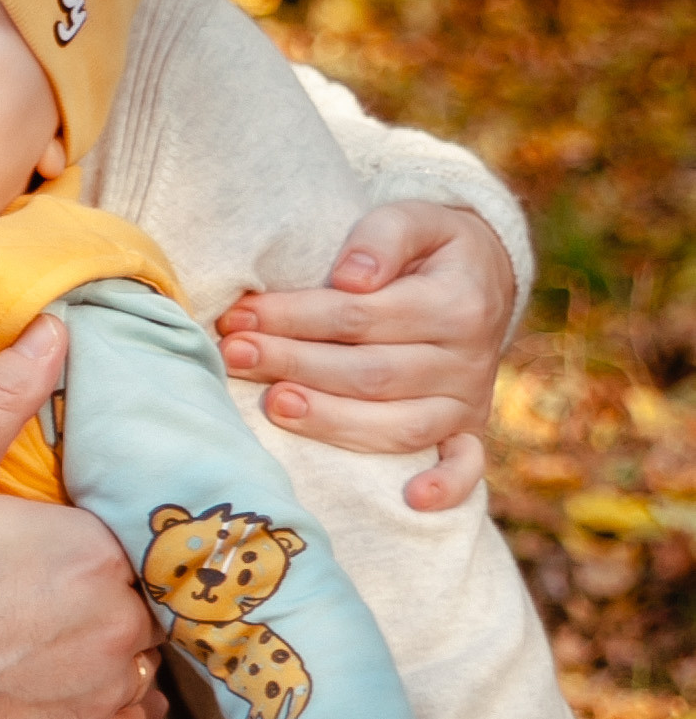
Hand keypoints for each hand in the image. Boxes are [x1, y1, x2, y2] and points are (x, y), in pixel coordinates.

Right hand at [0, 318, 167, 718]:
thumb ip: (2, 399)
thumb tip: (56, 327)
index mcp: (94, 544)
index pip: (133, 534)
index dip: (99, 541)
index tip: (56, 552)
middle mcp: (122, 617)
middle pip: (144, 595)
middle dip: (108, 594)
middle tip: (40, 600)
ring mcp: (112, 688)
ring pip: (146, 658)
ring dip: (114, 651)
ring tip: (48, 647)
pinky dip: (109, 709)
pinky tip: (58, 692)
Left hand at [216, 201, 511, 512]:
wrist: (484, 276)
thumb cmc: (429, 247)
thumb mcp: (414, 217)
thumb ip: (383, 236)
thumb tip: (350, 276)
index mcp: (456, 303)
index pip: (362, 316)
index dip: (296, 317)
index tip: (241, 315)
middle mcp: (468, 360)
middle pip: (371, 373)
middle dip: (294, 364)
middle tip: (234, 354)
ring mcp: (469, 402)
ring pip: (400, 427)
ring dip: (332, 422)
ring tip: (273, 404)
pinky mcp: (469, 430)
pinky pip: (466, 466)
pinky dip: (446, 487)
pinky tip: (410, 501)